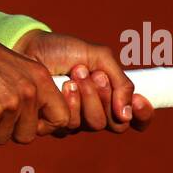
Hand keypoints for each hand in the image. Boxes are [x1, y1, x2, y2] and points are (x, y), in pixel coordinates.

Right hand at [0, 20, 70, 144]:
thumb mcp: (14, 70)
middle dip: (6, 130)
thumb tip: (33, 129)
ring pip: (2, 138)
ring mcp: (11, 101)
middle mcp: (30, 90)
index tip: (21, 121)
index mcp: (40, 78)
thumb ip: (28, 94)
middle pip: (27, 135)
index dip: (42, 126)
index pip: (61, 118)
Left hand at [12, 30, 153, 134]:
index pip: (135, 119)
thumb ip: (120, 81)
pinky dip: (70, 102)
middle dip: (107, 96)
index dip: (143, 115)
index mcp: (109, 97)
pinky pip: (71, 125)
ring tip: (75, 74)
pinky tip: (62, 85)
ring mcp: (75, 120)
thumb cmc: (63, 50)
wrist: (30, 47)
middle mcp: (94, 112)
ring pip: (95, 124)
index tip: (139, 100)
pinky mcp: (54, 124)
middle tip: (94, 74)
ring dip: (88, 96)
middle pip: (116, 124)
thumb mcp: (98, 57)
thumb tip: (127, 113)